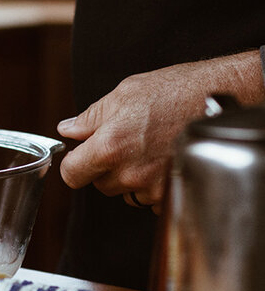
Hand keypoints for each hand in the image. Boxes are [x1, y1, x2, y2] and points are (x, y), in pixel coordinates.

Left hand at [57, 51, 263, 213]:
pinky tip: (163, 160)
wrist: (223, 99)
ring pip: (125, 193)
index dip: (73, 165)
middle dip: (105, 168)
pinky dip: (152, 186)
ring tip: (149, 149)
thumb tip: (68, 129)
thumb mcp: (125, 94)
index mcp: (110, 146)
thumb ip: (90, 117)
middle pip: (99, 184)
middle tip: (125, 143)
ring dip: (130, 178)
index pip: (71, 174)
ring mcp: (152, 187)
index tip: (79, 157)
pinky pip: (149, 199)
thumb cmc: (176, 91)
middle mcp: (129, 172)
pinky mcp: (172, 194)